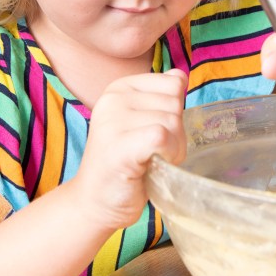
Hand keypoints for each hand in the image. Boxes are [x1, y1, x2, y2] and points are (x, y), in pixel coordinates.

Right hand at [73, 68, 187, 231]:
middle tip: (152, 152)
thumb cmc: (125, 162)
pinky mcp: (119, 144)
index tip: (154, 131)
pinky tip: (152, 165)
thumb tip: (180, 75)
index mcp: (120, 87)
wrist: (95, 201)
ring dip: (173, 148)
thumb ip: (160, 97)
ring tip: (150, 160)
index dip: (175, 112)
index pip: (173, 83)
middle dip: (176, 132)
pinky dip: (168, 154)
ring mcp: (113, 120)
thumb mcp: (141, 121)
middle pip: (175, 103)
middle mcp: (114, 98)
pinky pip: (163, 137)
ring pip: (172, 122)